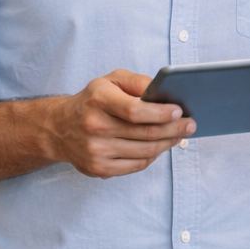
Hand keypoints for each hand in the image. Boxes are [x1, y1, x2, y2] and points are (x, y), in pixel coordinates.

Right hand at [36, 69, 194, 177]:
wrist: (58, 128)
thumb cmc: (92, 100)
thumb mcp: (110, 80)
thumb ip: (137, 82)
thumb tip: (162, 92)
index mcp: (98, 100)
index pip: (135, 111)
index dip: (160, 113)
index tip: (179, 111)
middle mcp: (95, 127)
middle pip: (145, 134)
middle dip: (174, 130)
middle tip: (190, 125)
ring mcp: (95, 151)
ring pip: (144, 152)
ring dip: (167, 144)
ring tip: (180, 135)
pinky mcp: (97, 168)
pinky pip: (135, 166)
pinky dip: (153, 157)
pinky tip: (161, 147)